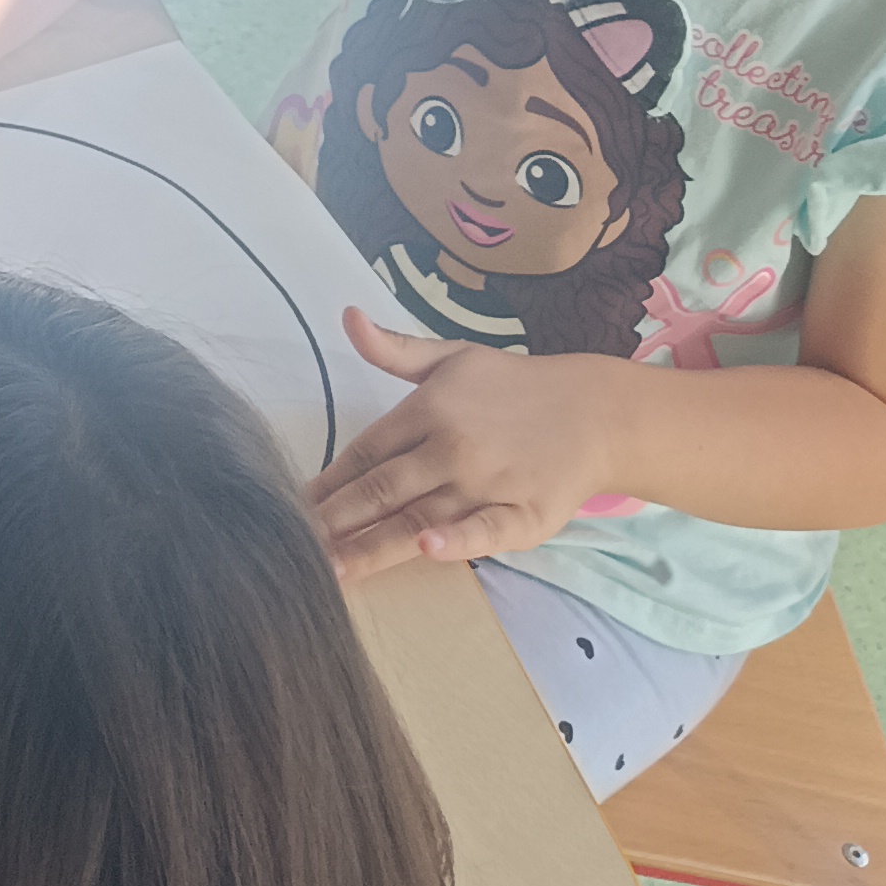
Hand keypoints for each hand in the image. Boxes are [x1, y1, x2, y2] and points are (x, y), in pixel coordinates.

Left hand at [307, 318, 625, 579]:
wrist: (594, 411)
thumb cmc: (513, 387)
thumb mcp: (451, 357)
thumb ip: (394, 349)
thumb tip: (347, 317)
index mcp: (427, 410)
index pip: (366, 453)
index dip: (328, 482)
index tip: (291, 507)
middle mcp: (450, 448)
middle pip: (383, 490)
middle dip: (337, 521)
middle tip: (297, 548)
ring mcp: (487, 483)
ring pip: (421, 517)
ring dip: (376, 545)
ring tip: (336, 568)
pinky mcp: (524, 514)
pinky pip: (486, 531)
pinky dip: (457, 541)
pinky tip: (426, 549)